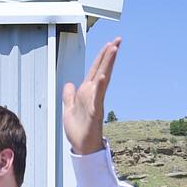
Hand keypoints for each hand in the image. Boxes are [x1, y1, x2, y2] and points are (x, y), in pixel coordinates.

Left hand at [62, 37, 119, 155]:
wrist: (81, 147)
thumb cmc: (78, 130)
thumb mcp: (68, 109)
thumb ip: (69, 96)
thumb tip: (69, 84)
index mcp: (86, 93)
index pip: (95, 70)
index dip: (101, 57)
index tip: (110, 44)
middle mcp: (92, 94)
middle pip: (101, 70)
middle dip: (109, 55)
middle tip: (118, 40)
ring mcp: (95, 102)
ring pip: (102, 80)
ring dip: (107, 65)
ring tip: (113, 50)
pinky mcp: (94, 112)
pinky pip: (97, 98)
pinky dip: (98, 87)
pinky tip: (101, 77)